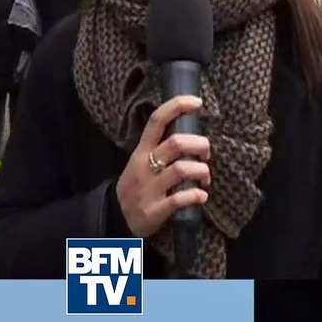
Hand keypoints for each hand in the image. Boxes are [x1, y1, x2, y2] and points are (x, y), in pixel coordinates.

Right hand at [115, 95, 210, 237]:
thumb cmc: (138, 186)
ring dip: (201, 171)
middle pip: (176, 143)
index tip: (197, 102)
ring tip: (205, 178)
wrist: (115, 219)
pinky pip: (179, 199)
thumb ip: (161, 149)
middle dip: (200, 145)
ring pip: (181, 169)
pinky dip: (195, 196)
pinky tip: (201, 196)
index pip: (156, 121)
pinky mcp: (153, 211)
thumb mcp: (141, 163)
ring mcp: (148, 189)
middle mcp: (144, 167)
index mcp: (141, 152)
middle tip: (206, 154)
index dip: (177, 107)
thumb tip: (193, 135)